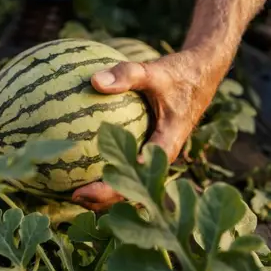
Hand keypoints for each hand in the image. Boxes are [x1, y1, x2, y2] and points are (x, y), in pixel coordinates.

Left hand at [71, 49, 226, 211]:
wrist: (202, 72)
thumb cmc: (179, 74)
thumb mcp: (155, 72)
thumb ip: (127, 75)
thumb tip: (94, 81)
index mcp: (166, 147)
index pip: (136, 180)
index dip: (108, 191)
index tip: (81, 193)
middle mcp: (160, 156)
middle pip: (130, 190)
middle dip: (100, 199)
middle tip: (68, 196)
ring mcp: (155, 152)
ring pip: (129, 179)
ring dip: (102, 186)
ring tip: (70, 186)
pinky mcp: (149, 143)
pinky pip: (126, 158)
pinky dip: (105, 160)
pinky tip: (79, 154)